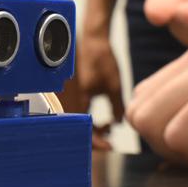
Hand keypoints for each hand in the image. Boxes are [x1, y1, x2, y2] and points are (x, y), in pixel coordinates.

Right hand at [62, 29, 123, 149]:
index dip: (95, 142)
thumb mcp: (114, 85)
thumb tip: (117, 125)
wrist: (93, 39)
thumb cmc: (102, 60)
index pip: (83, 130)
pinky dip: (89, 119)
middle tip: (110, 141)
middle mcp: (70, 100)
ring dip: (92, 129)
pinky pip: (77, 113)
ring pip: (77, 122)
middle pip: (77, 129)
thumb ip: (116, 107)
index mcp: (79, 100)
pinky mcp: (72, 93)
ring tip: (108, 127)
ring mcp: (69, 97)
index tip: (109, 147)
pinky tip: (103, 118)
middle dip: (94, 137)